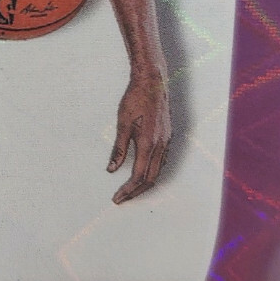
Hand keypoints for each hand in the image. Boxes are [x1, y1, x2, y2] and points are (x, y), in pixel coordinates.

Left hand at [108, 69, 170, 203]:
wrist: (152, 82)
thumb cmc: (135, 100)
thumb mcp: (122, 124)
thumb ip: (118, 149)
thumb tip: (111, 169)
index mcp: (148, 143)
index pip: (139, 176)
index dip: (128, 190)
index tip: (117, 198)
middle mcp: (160, 145)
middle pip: (151, 178)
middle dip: (136, 192)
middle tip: (121, 198)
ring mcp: (166, 141)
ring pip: (158, 171)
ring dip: (144, 183)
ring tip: (129, 189)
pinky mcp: (167, 136)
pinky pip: (161, 161)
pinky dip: (151, 171)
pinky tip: (141, 171)